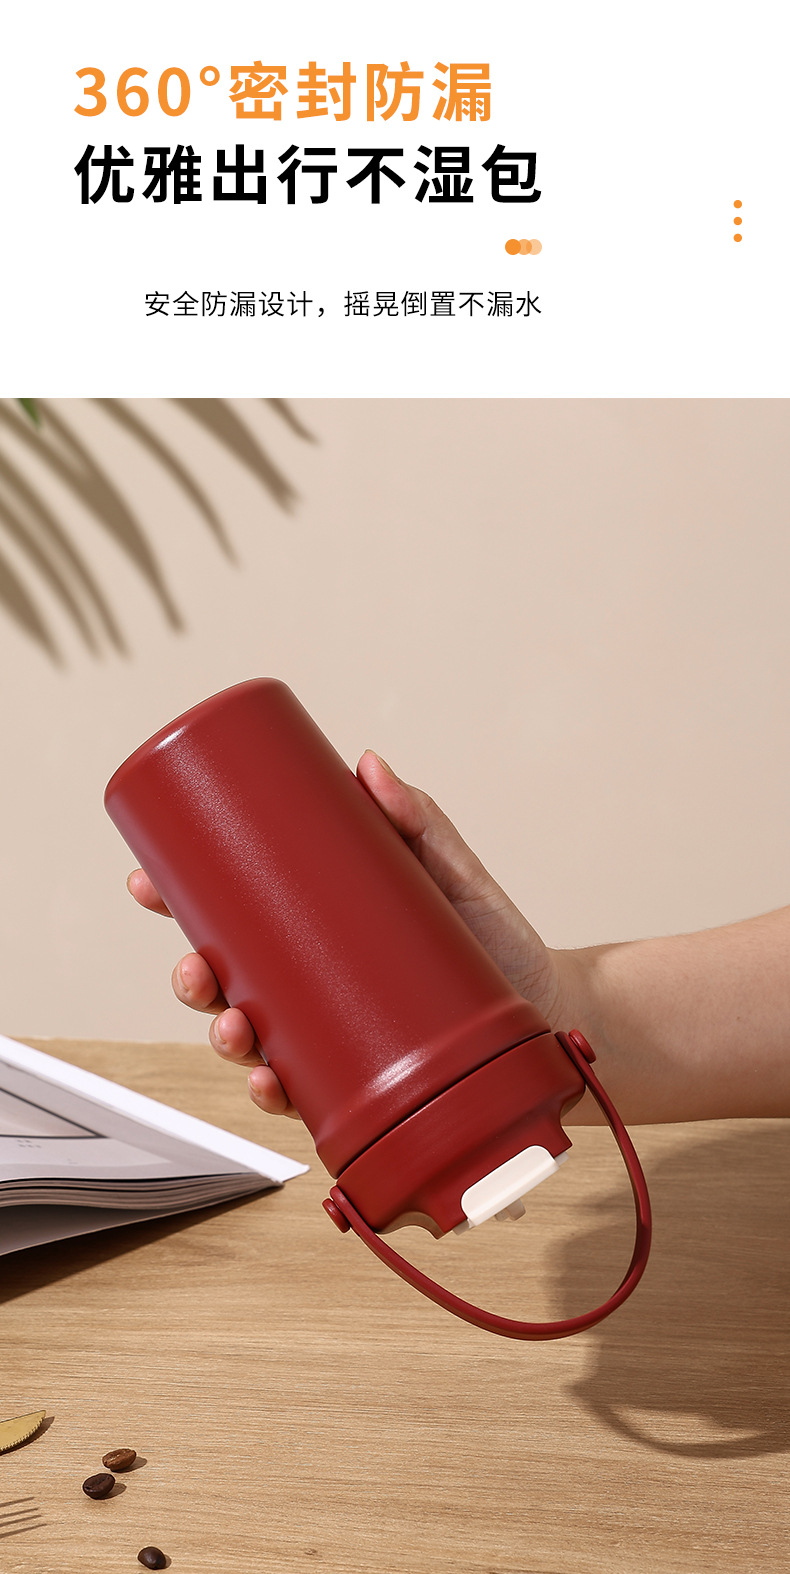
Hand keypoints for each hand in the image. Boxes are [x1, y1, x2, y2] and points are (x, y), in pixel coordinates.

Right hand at [128, 751, 566, 1119]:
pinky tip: (269, 1084)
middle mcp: (315, 988)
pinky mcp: (366, 1081)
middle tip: (196, 970)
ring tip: (235, 1026)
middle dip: (192, 981)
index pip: (233, 921)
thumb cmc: (493, 937)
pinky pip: (306, 1094)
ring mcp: (335, 1036)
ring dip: (225, 1039)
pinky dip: (277, 1093)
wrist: (552, 1006)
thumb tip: (369, 762)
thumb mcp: (449, 871)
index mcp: (317, 936)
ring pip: (254, 1044)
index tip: (144, 884)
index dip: (178, 905)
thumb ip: (415, 818)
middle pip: (227, 986)